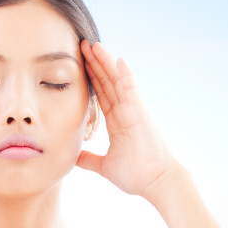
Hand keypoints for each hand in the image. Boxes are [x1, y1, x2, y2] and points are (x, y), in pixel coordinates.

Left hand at [77, 40, 177, 199]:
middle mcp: (124, 112)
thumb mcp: (103, 166)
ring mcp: (133, 110)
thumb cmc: (135, 175)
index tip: (79, 64)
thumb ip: (88, 158)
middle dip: (94, 64)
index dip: (90, 79)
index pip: (100, 95)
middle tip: (81, 45)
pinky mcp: (141, 112)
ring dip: (105, 62)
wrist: (155, 182)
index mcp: (116, 122)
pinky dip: (125, 74)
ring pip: (116, 81)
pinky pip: (131, 89)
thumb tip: (72, 157)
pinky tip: (118, 59)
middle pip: (106, 82)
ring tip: (93, 44)